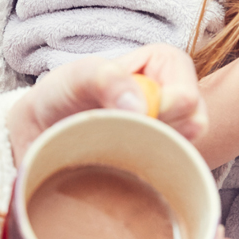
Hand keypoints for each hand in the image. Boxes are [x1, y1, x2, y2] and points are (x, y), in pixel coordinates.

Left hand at [7, 43, 207, 164]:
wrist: (44, 131)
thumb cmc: (62, 96)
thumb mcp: (75, 77)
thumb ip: (105, 78)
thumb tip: (143, 109)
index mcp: (169, 64)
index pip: (186, 99)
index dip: (156, 114)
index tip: (119, 114)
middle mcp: (181, 95)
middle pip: (193, 128)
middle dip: (152, 134)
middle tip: (114, 129)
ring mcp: (179, 128)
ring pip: (186, 153)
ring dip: (148, 153)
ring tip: (115, 142)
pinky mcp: (170, 157)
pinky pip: (175, 174)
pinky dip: (148, 172)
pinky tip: (123, 161)